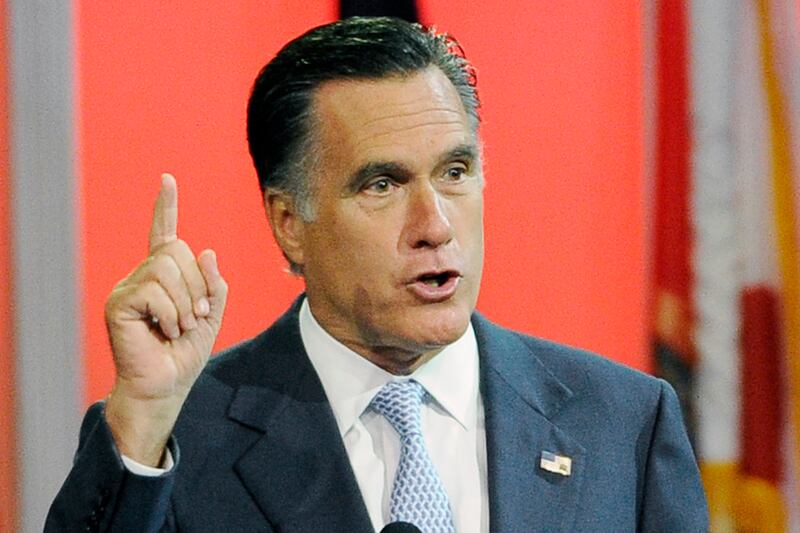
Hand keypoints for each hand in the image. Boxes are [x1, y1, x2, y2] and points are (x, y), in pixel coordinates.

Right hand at [104, 174, 227, 465]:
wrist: (167, 386)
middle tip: (194, 318)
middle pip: (177, 250)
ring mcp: (127, 288)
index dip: (166, 207)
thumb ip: (214, 285)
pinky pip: (155, 290)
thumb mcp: (211, 316)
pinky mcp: (119, 304)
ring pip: (167, 268)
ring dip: (186, 303)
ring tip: (180, 327)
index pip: (165, 234)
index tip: (167, 179)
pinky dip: (172, 313)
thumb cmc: (185, 353)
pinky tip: (166, 331)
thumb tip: (206, 250)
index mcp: (163, 277)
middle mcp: (142, 276)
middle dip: (198, 286)